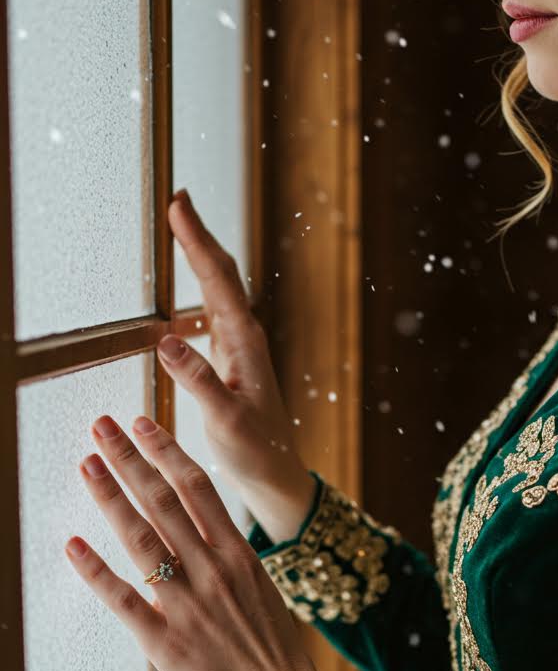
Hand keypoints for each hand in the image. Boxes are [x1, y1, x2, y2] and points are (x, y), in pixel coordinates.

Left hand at [65, 412, 323, 670]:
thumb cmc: (276, 657)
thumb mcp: (263, 596)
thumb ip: (230, 566)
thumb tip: (200, 540)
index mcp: (240, 556)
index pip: (199, 488)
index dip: (167, 451)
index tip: (143, 422)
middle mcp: (213, 571)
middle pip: (164, 500)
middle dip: (129, 458)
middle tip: (102, 425)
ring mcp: (188, 604)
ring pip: (141, 538)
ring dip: (110, 496)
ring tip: (86, 463)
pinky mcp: (165, 642)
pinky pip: (122, 599)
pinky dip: (94, 570)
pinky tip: (71, 544)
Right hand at [163, 189, 314, 513]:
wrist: (276, 473)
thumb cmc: (255, 452)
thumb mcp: (225, 421)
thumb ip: (199, 381)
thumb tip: (167, 339)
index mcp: (245, 344)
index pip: (218, 280)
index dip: (197, 241)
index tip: (178, 205)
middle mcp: (246, 337)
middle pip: (221, 274)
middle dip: (199, 234)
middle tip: (178, 197)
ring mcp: (239, 347)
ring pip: (218, 289)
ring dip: (200, 255)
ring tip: (180, 225)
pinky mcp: (231, 359)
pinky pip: (212, 310)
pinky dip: (198, 287)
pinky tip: (184, 285)